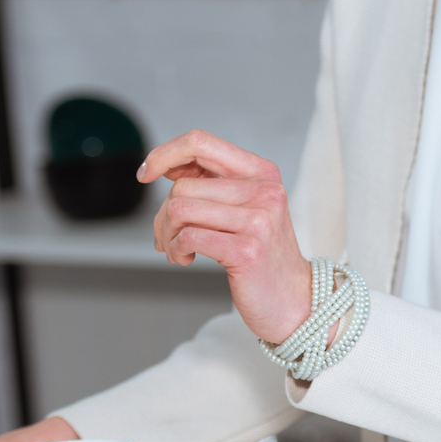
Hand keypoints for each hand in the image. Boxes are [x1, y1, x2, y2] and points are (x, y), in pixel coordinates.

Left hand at [145, 130, 311, 345]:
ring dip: (166, 234)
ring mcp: (259, 220)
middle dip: (162, 215)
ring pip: (179, 209)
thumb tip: (166, 164)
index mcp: (263, 172)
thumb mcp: (245, 207)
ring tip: (177, 249)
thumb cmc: (262, 254)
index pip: (200, 142)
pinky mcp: (247, 249)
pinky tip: (184, 258)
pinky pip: (187, 236)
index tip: (146, 173)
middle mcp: (265, 191)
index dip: (163, 154)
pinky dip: (175, 249)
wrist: (294, 299)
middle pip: (183, 185)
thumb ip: (213, 183)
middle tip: (168, 236)